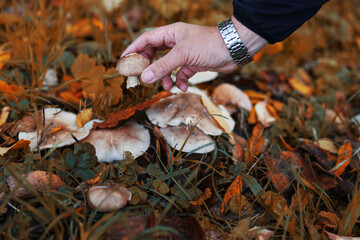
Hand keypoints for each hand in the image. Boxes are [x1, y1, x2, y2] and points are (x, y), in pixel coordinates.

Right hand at [121, 22, 238, 90]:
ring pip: (168, 66)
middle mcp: (176, 42)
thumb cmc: (209, 44)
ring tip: (166, 86)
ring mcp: (185, 53)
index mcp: (171, 33)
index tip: (124, 61)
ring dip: (165, 77)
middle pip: (155, 54)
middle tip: (141, 78)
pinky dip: (180, 80)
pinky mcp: (194, 63)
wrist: (234, 49)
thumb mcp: (183, 55)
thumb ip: (163, 66)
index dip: (134, 50)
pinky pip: (181, 73)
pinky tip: (183, 86)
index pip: (146, 40)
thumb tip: (144, 78)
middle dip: (149, 67)